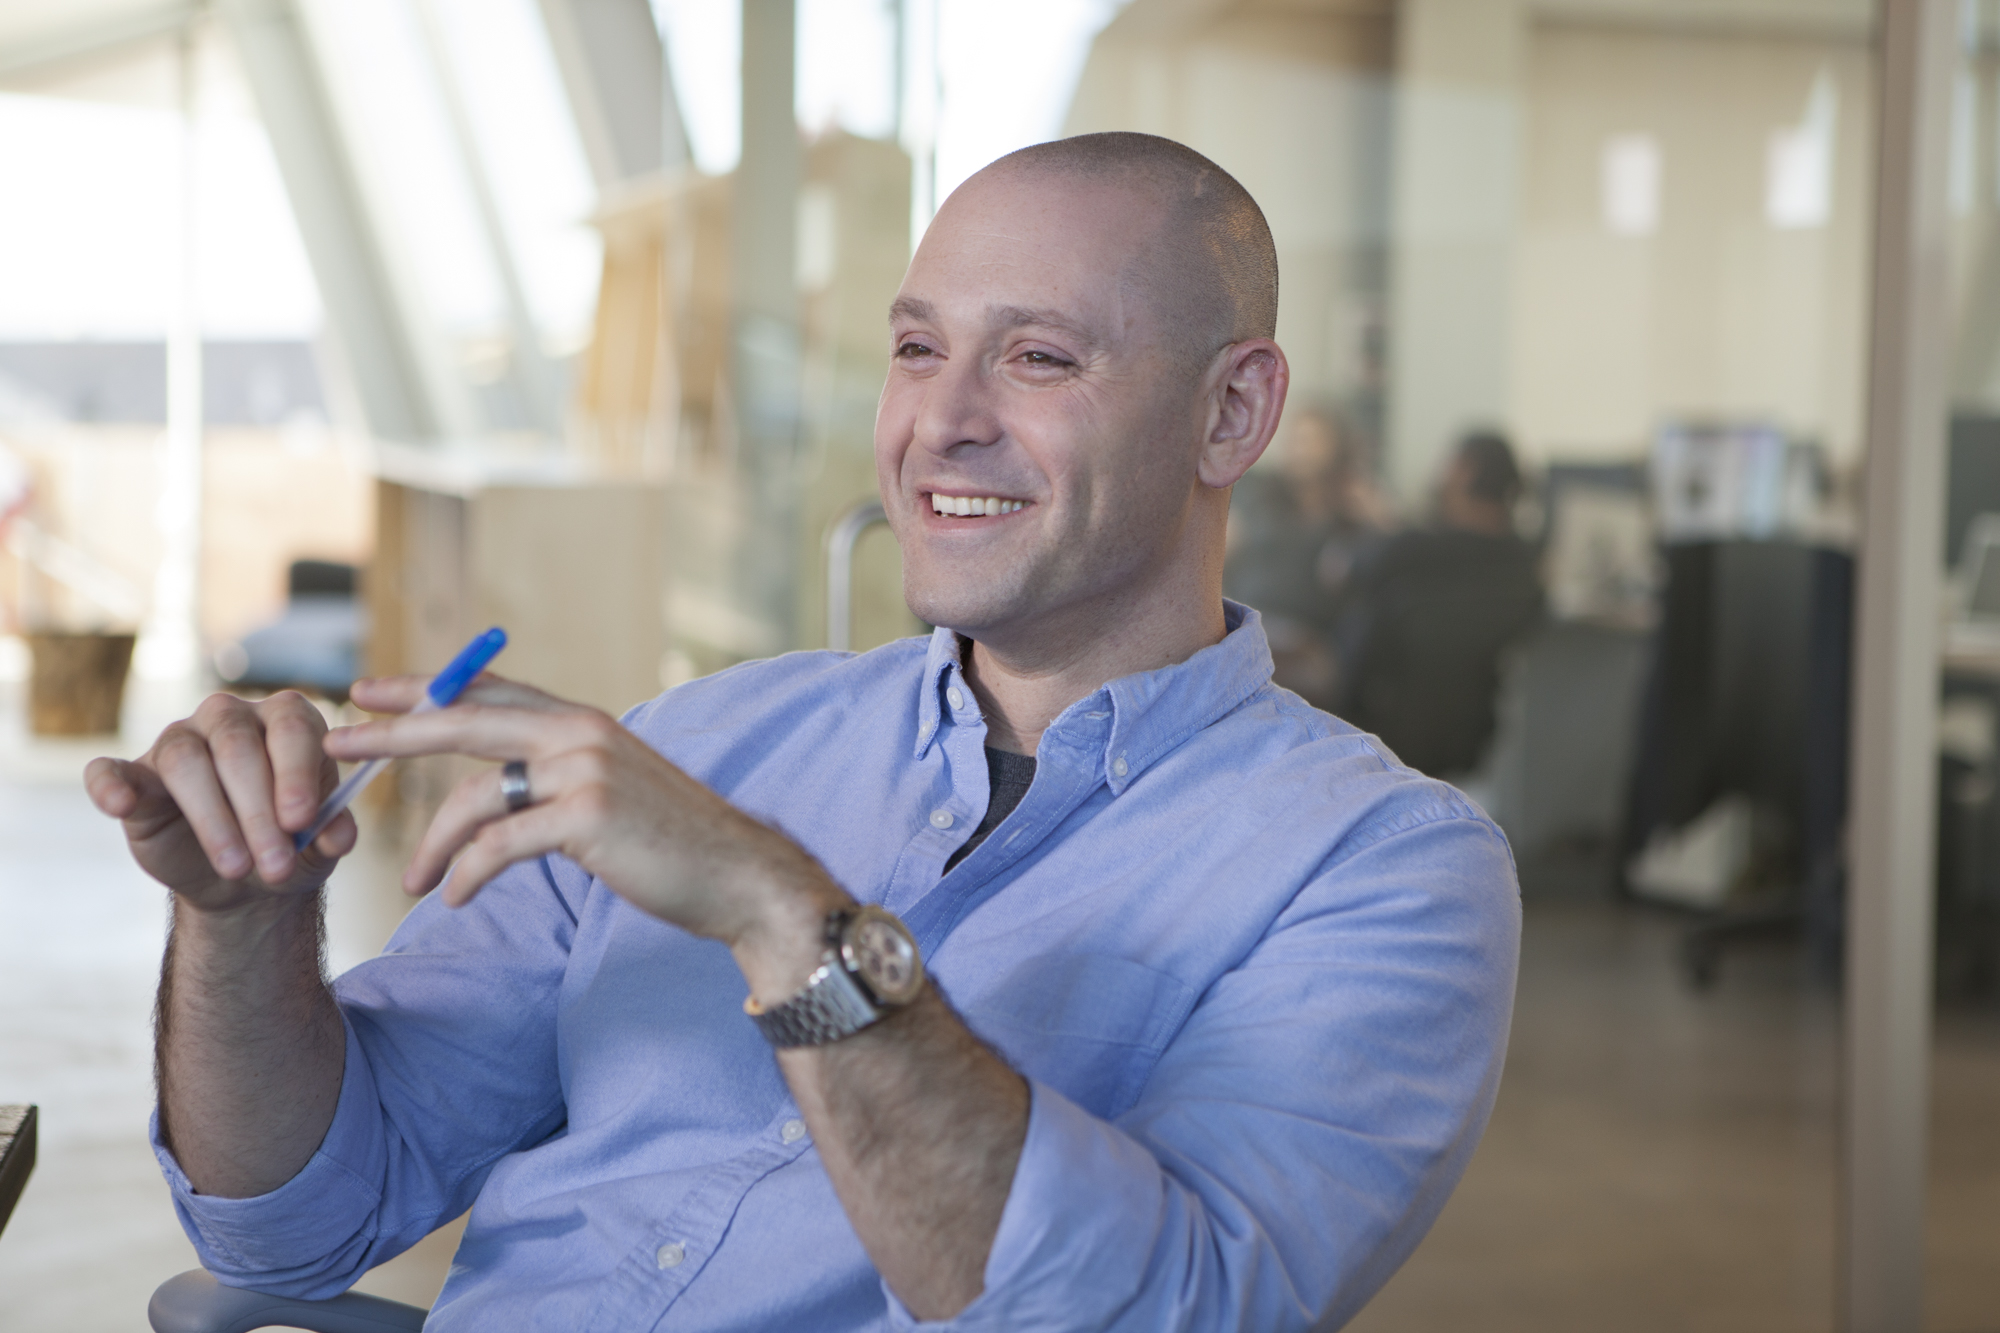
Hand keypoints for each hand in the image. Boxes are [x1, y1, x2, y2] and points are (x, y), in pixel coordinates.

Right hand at [85, 691, 356, 913]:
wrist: (245, 878)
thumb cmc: (292, 844)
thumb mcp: (320, 845)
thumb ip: (333, 833)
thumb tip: (338, 835)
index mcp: (287, 719)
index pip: (291, 729)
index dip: (296, 774)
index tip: (302, 821)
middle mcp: (230, 718)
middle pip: (238, 749)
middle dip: (258, 812)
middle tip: (277, 865)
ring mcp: (179, 741)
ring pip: (186, 761)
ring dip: (212, 819)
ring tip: (238, 867)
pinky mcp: (135, 776)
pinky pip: (112, 771)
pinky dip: (110, 785)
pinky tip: (119, 805)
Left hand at [327, 675, 846, 958]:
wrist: (737, 877)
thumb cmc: (672, 844)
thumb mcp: (611, 791)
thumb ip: (560, 773)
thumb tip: (504, 784)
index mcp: (582, 721)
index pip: (487, 692)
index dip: (425, 688)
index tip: (371, 691)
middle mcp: (580, 733)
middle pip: (464, 722)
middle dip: (393, 731)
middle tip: (336, 740)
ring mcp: (585, 771)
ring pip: (476, 797)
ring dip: (435, 845)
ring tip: (414, 881)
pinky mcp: (587, 818)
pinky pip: (500, 845)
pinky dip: (469, 873)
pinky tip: (455, 896)